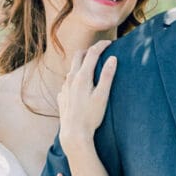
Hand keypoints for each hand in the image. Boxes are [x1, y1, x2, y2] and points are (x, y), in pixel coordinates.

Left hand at [58, 41, 116, 157]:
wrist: (74, 133)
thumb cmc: (91, 116)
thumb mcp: (102, 96)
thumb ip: (107, 76)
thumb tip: (113, 59)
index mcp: (82, 76)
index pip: (92, 53)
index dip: (101, 45)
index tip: (110, 42)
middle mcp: (71, 79)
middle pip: (78, 56)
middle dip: (89, 50)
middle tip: (100, 50)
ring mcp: (64, 87)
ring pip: (72, 68)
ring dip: (82, 63)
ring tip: (92, 66)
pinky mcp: (62, 96)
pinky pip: (68, 81)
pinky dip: (76, 77)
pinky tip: (81, 85)